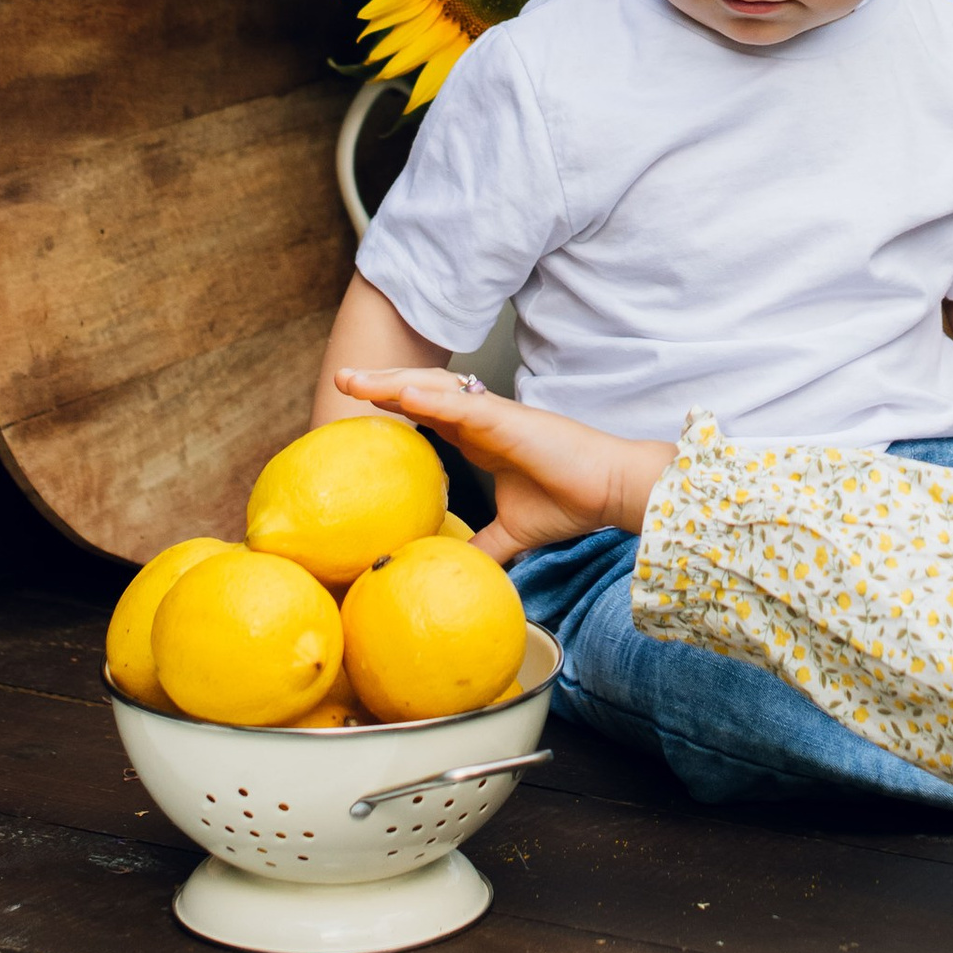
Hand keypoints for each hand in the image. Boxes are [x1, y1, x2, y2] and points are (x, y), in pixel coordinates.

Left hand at [335, 363, 673, 563]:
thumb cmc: (570, 502)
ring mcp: (494, 414)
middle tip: (341, 378)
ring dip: (393, 381)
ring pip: (434, 388)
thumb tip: (451, 574)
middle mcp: (482, 417)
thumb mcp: (511, 534)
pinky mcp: (510, 420)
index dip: (393, 401)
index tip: (357, 401)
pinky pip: (464, 405)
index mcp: (481, 436)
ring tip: (356, 378)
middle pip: (421, 390)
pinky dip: (430, 398)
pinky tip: (401, 394)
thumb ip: (482, 548)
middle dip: (380, 382)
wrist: (611, 492)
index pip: (427, 410)